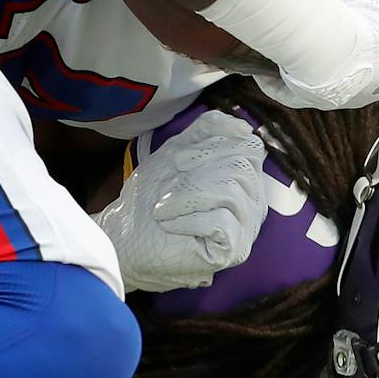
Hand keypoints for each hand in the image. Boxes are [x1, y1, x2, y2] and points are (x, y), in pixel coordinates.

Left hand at [94, 110, 267, 292]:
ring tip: (163, 208)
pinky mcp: (235, 250)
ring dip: (187, 196)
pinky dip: (188, 220)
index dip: (213, 146)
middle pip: (242, 168)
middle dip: (197, 173)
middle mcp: (252, 202)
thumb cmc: (151, 198)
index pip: (250, 147)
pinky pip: (221, 221)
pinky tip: (171, 226)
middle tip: (167, 187)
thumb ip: (209, 130)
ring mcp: (246, 228)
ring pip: (232, 192)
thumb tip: (243, 127)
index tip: (178, 161)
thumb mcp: (179, 151)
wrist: (126, 238)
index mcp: (242, 178)